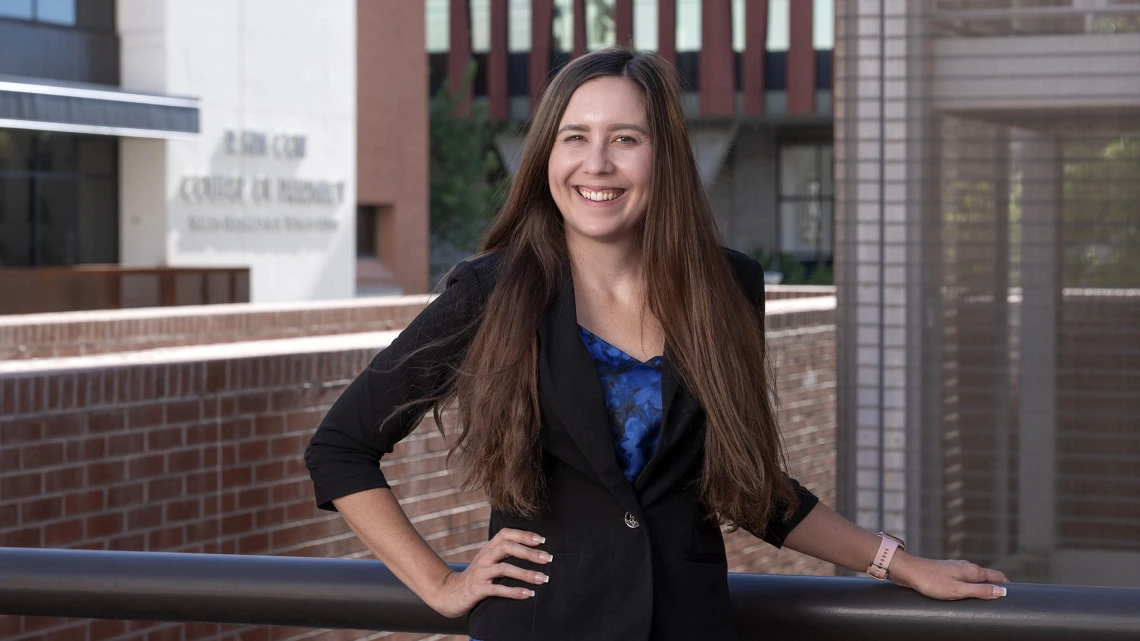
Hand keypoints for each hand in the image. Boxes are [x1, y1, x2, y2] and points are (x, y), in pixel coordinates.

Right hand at [426, 528, 551, 617]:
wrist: (449, 593)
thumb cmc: (477, 577)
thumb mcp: (488, 561)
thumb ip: (504, 555)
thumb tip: (533, 551)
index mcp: (488, 548)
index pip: (506, 534)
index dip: (524, 535)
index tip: (542, 541)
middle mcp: (483, 557)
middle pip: (506, 547)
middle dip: (529, 552)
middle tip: (548, 558)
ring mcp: (479, 573)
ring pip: (504, 568)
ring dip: (526, 573)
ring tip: (543, 579)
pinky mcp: (477, 589)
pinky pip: (498, 589)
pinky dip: (514, 591)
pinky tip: (528, 594)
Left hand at [888, 552, 1009, 599]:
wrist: (908, 570)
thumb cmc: (931, 581)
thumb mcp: (958, 590)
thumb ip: (980, 591)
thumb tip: (1003, 592)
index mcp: (972, 570)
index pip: (998, 576)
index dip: (1008, 586)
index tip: (1016, 597)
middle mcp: (966, 567)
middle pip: (988, 577)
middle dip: (997, 588)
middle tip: (1003, 604)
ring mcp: (956, 569)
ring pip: (976, 579)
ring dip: (983, 588)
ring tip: (988, 602)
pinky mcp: (947, 573)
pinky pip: (964, 581)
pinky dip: (971, 588)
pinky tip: (967, 596)